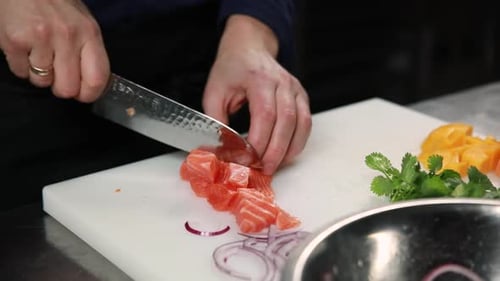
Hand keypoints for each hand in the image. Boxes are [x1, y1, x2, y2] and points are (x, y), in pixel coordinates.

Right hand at [0, 0, 108, 101]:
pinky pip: (20, 72)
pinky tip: (24, 47)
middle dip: (61, 87)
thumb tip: (93, 85)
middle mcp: (67, 36)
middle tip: (57, 73)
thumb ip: (89, 52)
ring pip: (42, 83)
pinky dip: (20, 65)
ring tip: (38, 52)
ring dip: (39, 74)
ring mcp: (41, 38)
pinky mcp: (15, 41)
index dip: (89, 94)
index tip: (83, 95)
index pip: (97, 79)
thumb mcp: (83, 23)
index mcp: (89, 33)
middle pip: (67, 89)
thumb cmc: (55, 4)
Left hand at [202, 15, 311, 174]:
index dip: (258, 141)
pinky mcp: (302, 96)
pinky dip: (298, 142)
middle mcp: (282, 82)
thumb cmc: (231, 70)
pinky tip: (285, 155)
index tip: (246, 159)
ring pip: (301, 124)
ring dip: (288, 149)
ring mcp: (296, 89)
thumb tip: (221, 150)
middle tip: (262, 169)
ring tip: (273, 166)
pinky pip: (306, 123)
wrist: (249, 48)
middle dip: (275, 151)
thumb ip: (216, 121)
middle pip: (286, 121)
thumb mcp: (214, 92)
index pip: (264, 114)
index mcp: (259, 79)